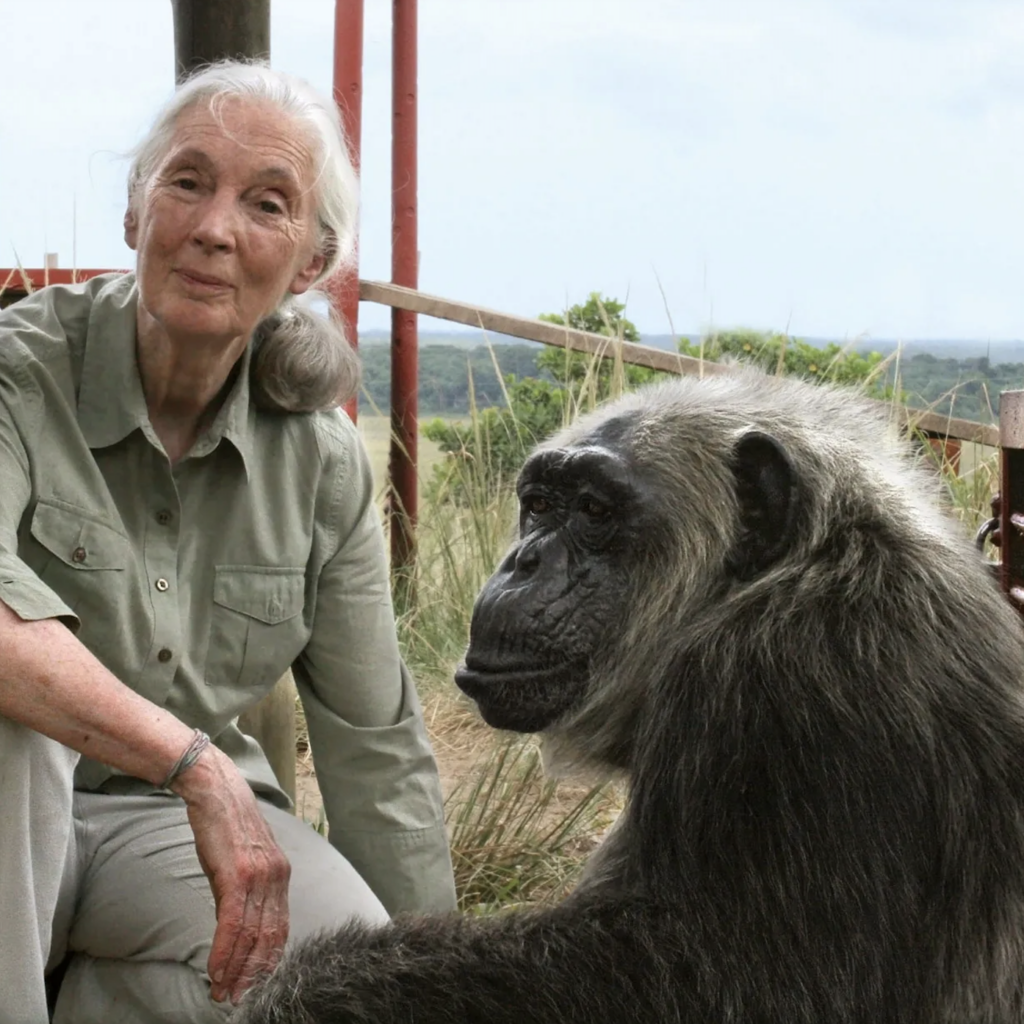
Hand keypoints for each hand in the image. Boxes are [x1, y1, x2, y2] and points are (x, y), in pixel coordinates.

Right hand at [171, 744, 291, 1003]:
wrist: (215, 790)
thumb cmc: (225, 825)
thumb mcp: (242, 860)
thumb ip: (245, 890)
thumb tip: (236, 924)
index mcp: (281, 875)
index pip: (280, 928)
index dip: (268, 960)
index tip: (256, 984)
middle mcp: (277, 877)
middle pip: (270, 938)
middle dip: (254, 974)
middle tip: (239, 1000)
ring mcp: (260, 876)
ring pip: (252, 936)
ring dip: (236, 970)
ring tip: (223, 994)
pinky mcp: (238, 875)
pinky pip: (233, 924)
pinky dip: (224, 952)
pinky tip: (216, 971)